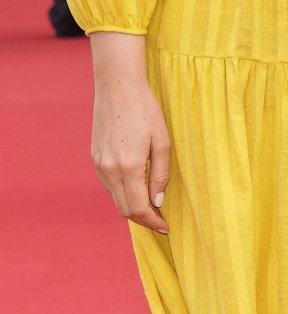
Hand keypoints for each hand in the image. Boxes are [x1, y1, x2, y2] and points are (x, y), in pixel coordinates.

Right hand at [90, 32, 170, 232]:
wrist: (118, 87)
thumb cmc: (145, 110)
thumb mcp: (163, 142)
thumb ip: (161, 174)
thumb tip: (158, 202)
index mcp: (129, 167)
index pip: (139, 208)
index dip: (153, 222)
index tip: (166, 227)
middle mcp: (109, 169)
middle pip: (125, 210)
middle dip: (144, 219)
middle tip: (161, 220)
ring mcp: (99, 164)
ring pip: (115, 199)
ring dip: (132, 207)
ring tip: (151, 205)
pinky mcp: (95, 158)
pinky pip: (108, 185)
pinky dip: (122, 193)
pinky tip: (137, 186)